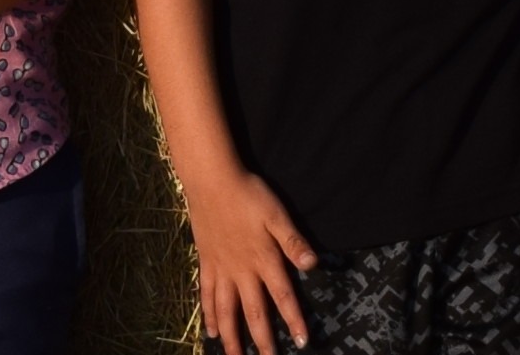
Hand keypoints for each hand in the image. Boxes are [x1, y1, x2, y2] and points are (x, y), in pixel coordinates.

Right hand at [181, 166, 320, 354]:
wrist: (211, 181)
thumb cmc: (249, 194)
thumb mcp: (277, 214)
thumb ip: (293, 242)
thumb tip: (312, 265)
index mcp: (264, 260)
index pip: (282, 297)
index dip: (294, 320)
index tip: (303, 342)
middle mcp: (242, 271)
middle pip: (253, 312)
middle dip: (262, 340)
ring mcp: (222, 269)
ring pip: (226, 310)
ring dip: (232, 336)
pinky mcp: (207, 263)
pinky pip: (207, 295)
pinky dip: (210, 314)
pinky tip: (212, 331)